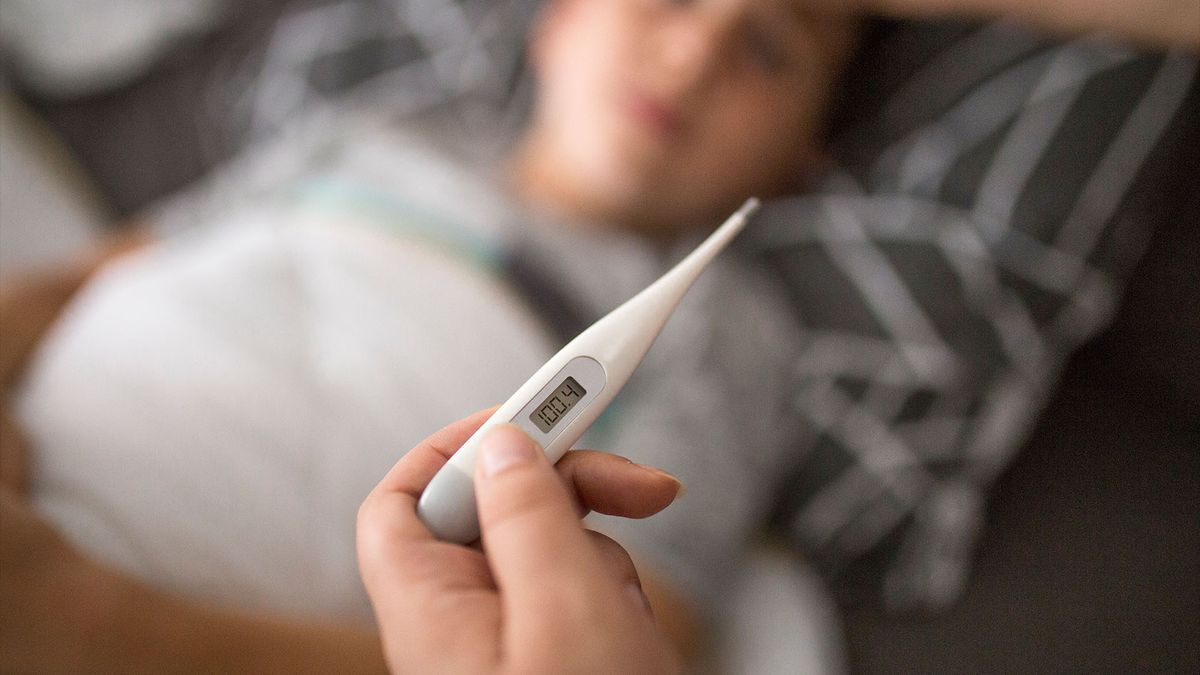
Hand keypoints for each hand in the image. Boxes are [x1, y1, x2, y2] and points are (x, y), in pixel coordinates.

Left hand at [357, 409, 683, 674]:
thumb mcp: (566, 612)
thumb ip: (531, 518)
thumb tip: (505, 444)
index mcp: (430, 609)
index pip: (405, 495)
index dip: (463, 442)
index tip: (536, 413)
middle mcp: (458, 625)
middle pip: (496, 514)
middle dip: (572, 494)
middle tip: (646, 486)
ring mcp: (504, 647)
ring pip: (552, 559)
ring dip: (604, 567)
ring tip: (629, 623)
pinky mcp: (549, 662)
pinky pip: (579, 605)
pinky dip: (616, 606)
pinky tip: (635, 642)